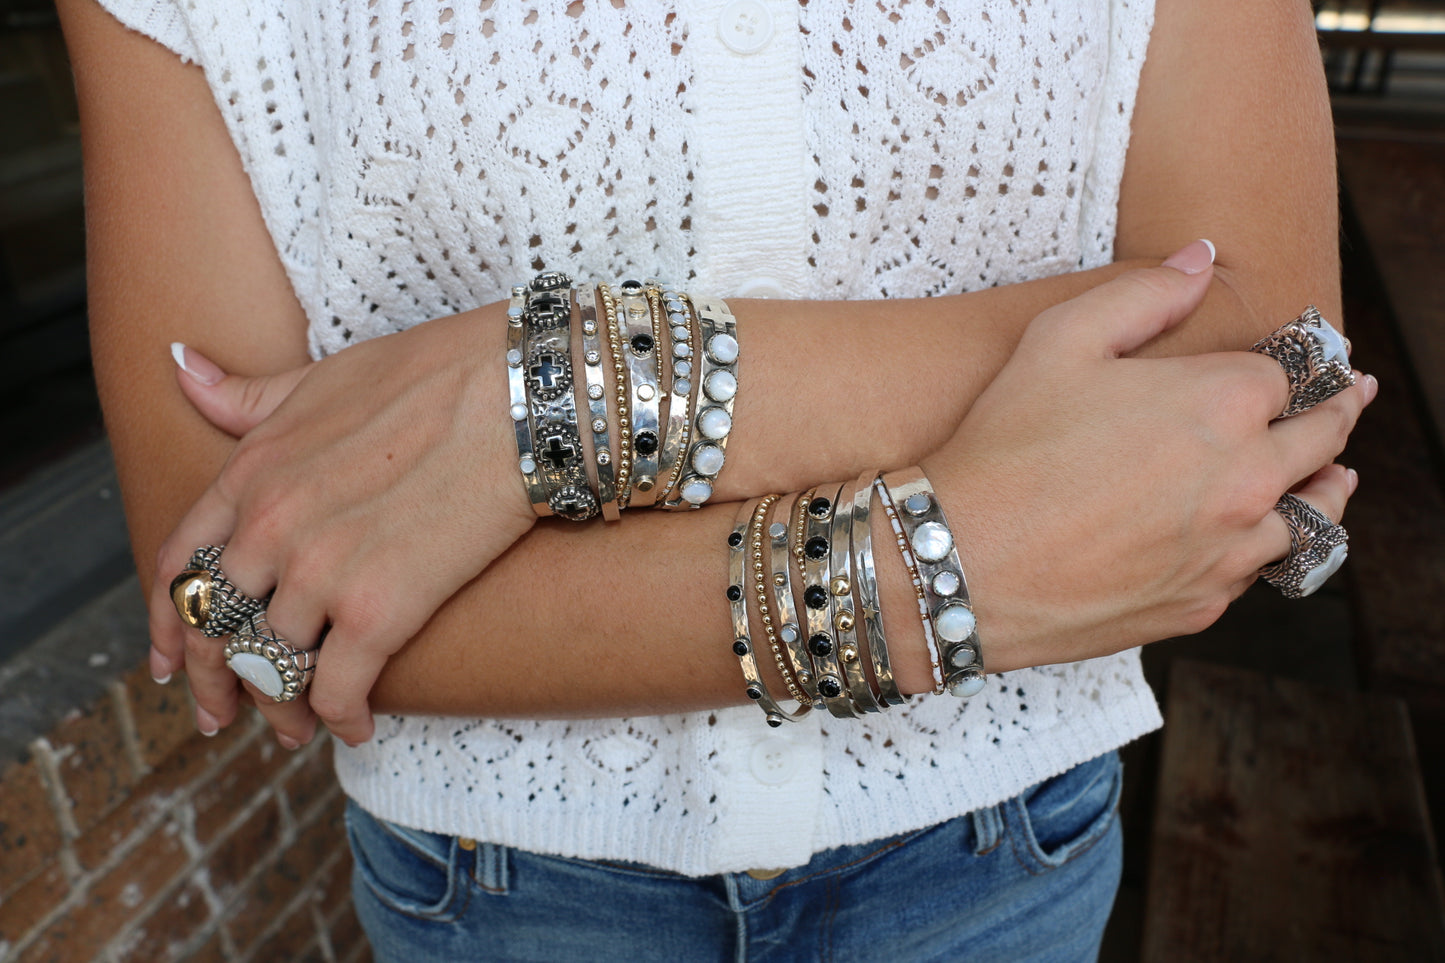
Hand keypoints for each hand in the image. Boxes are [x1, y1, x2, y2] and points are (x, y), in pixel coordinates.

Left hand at [151, 303, 535, 745]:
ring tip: (298, 729)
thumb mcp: (322, 377)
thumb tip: (179, 367)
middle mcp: (271, 527)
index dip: (169, 624)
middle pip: (216, 629)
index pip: (177, 565)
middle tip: (220, 717)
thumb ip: (248, 396)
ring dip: (283, 709)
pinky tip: (358, 728)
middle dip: (215, 682)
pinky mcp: (381, 609)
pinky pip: (337, 689)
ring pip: (273, 667)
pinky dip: (340, 719)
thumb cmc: (437, 374)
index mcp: (252, 472)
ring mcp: (321, 572)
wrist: (519, 395)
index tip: (173, 660)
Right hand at [923, 240, 1371, 670]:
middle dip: (1338, 413)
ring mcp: (1230, 549)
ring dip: (1324, 488)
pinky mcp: (1202, 602)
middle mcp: (1246, 477)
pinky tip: (1252, 538)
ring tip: (1334, 477)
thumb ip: (1143, 294)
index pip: (1288, 372)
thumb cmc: (1004, 446)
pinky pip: (1258, 571)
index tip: (1295, 358)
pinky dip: (1263, 547)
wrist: (961, 562)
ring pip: (1312, 515)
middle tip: (1353, 399)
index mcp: (1223, 402)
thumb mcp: (1059, 341)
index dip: (1285, 360)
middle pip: (1323, 439)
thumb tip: (1201, 260)